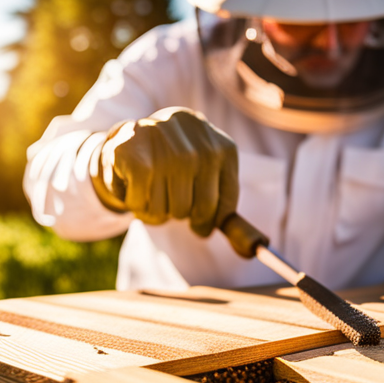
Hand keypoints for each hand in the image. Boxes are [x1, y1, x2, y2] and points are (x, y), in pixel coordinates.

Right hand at [90, 107, 237, 236]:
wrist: (135, 130)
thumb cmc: (177, 160)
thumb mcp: (209, 173)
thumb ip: (225, 210)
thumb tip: (249, 252)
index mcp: (225, 151)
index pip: (224, 208)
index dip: (207, 221)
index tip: (197, 220)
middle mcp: (201, 150)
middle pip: (196, 213)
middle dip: (180, 212)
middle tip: (169, 193)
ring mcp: (170, 154)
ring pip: (167, 212)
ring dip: (154, 209)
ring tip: (151, 186)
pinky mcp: (139, 163)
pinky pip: (141, 207)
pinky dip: (134, 202)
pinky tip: (134, 183)